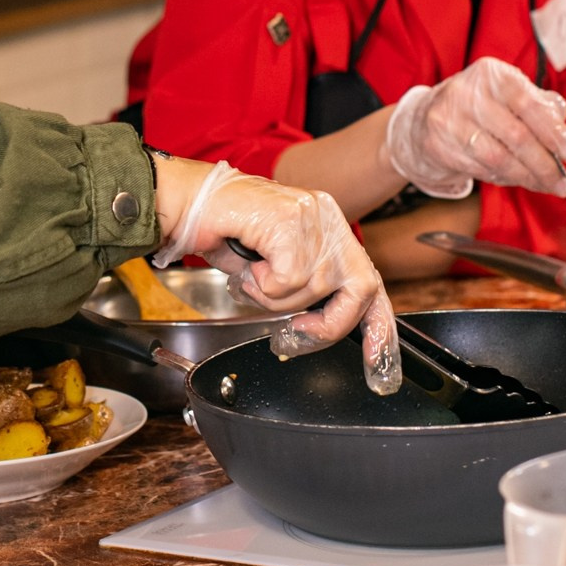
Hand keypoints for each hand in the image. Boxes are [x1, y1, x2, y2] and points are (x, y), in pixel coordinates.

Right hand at [151, 158, 398, 393]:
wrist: (186, 201)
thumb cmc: (222, 232)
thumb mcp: (272, 268)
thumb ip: (302, 288)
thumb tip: (315, 325)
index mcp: (329, 228)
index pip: (369, 282)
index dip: (378, 327)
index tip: (377, 364)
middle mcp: (328, 218)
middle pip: (360, 289)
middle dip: (328, 326)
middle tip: (294, 333)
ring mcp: (312, 216)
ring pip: (314, 288)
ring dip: (275, 298)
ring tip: (252, 274)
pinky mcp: (290, 220)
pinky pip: (287, 279)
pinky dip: (262, 284)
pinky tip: (247, 263)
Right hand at [382, 57, 565, 197]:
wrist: (424, 119)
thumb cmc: (479, 105)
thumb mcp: (509, 93)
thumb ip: (540, 105)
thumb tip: (564, 131)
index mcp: (492, 74)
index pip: (529, 104)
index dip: (555, 132)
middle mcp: (467, 93)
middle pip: (516, 136)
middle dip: (545, 164)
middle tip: (562, 182)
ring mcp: (449, 120)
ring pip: (499, 159)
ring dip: (527, 177)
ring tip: (545, 185)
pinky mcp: (438, 146)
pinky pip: (481, 170)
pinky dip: (504, 179)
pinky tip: (517, 180)